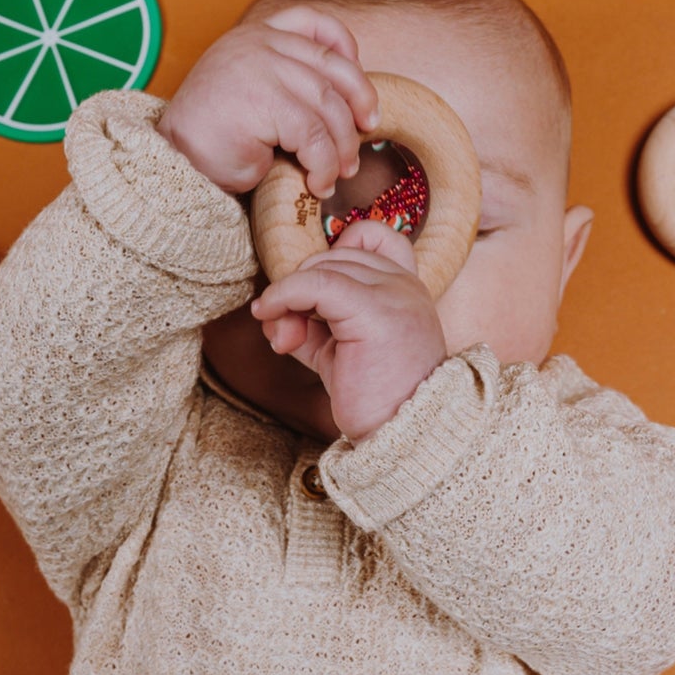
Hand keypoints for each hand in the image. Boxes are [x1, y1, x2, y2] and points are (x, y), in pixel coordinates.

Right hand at [157, 6, 379, 196]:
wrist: (173, 163)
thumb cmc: (215, 139)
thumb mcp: (255, 95)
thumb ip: (290, 83)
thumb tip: (353, 107)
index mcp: (256, 35)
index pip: (314, 23)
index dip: (347, 50)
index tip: (358, 88)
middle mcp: (259, 43)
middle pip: (334, 67)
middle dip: (359, 103)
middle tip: (366, 134)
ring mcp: (260, 68)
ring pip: (328, 106)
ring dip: (342, 147)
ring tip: (337, 173)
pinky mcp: (264, 101)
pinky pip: (314, 135)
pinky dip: (324, 164)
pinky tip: (317, 183)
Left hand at [251, 221, 446, 440]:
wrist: (404, 439)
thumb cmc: (374, 400)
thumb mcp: (337, 351)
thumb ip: (309, 323)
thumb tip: (268, 309)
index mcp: (406, 288)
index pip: (370, 235)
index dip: (333, 251)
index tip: (312, 293)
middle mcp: (405, 284)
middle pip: (334, 254)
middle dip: (300, 285)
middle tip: (284, 329)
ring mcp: (394, 294)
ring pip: (321, 267)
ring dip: (287, 296)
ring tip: (283, 337)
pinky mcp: (374, 310)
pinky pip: (313, 284)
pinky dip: (282, 296)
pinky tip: (271, 318)